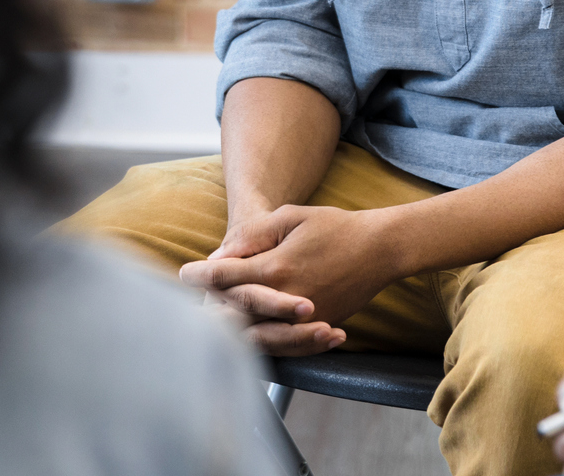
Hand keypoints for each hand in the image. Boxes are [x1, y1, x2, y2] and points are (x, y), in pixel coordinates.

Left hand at [179, 204, 400, 356]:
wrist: (380, 249)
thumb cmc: (335, 227)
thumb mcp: (290, 217)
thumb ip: (252, 236)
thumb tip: (219, 256)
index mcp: (275, 267)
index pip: (224, 277)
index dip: (198, 275)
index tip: (182, 273)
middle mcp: (285, 299)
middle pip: (232, 313)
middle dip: (206, 308)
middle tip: (188, 305)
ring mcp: (303, 319)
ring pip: (254, 336)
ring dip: (230, 332)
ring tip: (210, 328)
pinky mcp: (317, 329)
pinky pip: (283, 346)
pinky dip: (262, 344)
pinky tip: (250, 340)